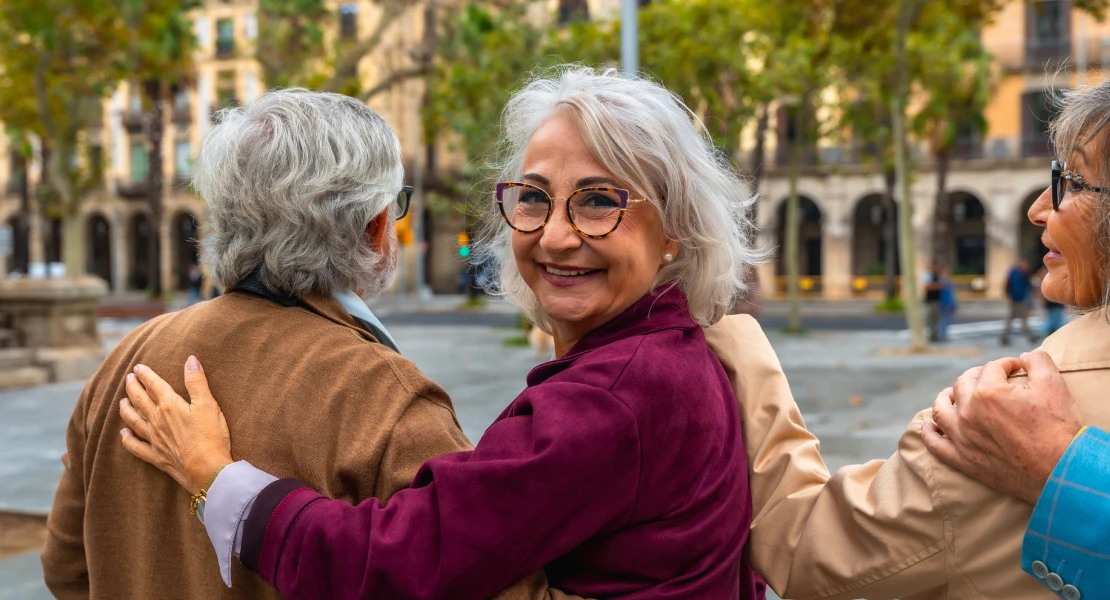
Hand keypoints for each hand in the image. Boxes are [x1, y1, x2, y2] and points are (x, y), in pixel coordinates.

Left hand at [119, 356, 232, 494]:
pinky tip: (123, 434)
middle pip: (140, 400)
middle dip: (133, 388)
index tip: (138, 367)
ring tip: (122, 401)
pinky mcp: (156, 456)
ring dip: (127, 409)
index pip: (154, 386)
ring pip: (134, 421)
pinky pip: (136, 447)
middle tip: (128, 378)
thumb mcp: (208, 405)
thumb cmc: (210, 436)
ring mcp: (154, 439)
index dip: (146, 375)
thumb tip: (190, 360)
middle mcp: (157, 421)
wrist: (206, 469)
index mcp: (170, 406)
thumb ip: (197, 382)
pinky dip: (127, 439)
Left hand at [922, 351, 1082, 503]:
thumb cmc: (1058, 429)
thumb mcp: (1054, 385)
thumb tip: (1024, 356)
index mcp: (987, 392)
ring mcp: (963, 437)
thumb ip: (1037, 361)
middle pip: (963, 384)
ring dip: (944, 399)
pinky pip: (936, 445)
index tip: (1017, 369)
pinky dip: (929, 434)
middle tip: (990, 379)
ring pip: (941, 411)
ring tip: (950, 395)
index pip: (991, 368)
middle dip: (977, 376)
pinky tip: (929, 426)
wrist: (1061, 472)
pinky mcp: (963, 460)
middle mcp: (968, 413)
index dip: (1006, 365)